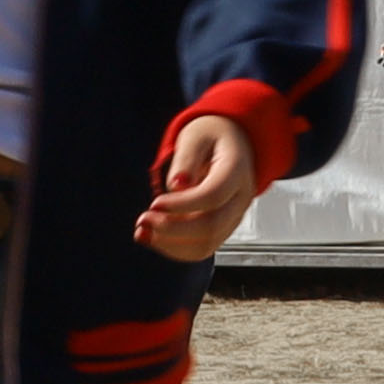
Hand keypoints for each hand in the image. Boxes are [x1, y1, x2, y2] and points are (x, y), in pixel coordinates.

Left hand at [133, 114, 262, 262]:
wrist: (233, 143)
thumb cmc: (214, 137)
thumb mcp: (196, 135)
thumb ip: (186, 159)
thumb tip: (177, 185)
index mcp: (236, 171)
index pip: (213, 196)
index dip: (181, 205)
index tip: (155, 203)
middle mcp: (240, 199)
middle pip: (211, 227)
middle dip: (172, 229)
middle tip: (144, 219)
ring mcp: (233, 217)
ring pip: (206, 245)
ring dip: (170, 244)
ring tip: (143, 232)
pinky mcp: (221, 229)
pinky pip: (201, 248)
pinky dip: (174, 248)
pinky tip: (152, 237)